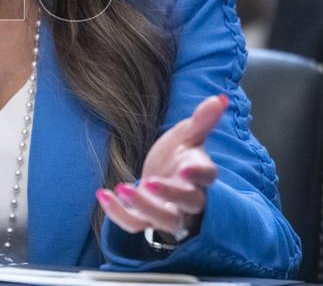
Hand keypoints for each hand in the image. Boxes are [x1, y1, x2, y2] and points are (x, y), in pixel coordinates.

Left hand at [96, 94, 227, 242]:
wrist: (163, 178)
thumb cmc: (179, 157)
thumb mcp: (187, 136)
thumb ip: (202, 120)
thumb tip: (220, 97)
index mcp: (200, 175)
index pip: (207, 177)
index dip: (199, 174)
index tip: (185, 166)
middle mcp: (189, 199)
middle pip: (188, 203)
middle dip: (170, 194)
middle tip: (150, 181)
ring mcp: (168, 212)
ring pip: (163, 219)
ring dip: (143, 206)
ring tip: (122, 188)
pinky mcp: (147, 220)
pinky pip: (135, 224)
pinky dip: (117, 214)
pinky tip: (102, 194)